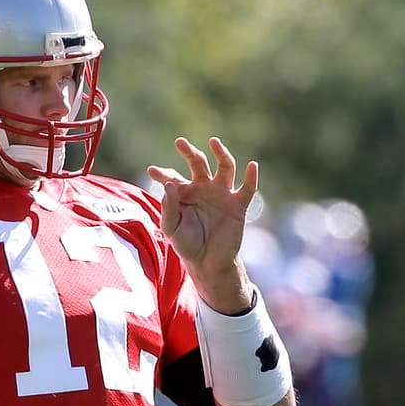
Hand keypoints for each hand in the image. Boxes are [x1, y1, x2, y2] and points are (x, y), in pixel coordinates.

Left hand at [148, 136, 257, 313]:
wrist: (208, 263)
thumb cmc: (187, 245)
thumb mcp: (172, 229)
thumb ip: (169, 208)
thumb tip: (169, 185)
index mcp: (185, 193)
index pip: (173, 177)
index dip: (163, 174)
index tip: (152, 171)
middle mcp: (204, 188)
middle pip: (199, 163)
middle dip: (190, 152)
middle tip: (180, 142)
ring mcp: (222, 194)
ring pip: (225, 168)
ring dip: (221, 154)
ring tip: (213, 142)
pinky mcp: (238, 205)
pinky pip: (247, 188)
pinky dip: (251, 177)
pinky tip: (252, 166)